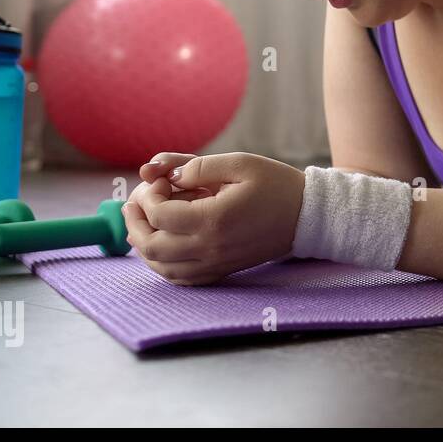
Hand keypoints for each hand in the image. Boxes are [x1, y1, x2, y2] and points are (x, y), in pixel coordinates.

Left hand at [122, 152, 305, 285]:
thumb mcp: (240, 163)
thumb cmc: (277, 186)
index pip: (159, 214)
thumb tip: (166, 176)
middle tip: (135, 202)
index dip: (149, 194)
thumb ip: (198, 166)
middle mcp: (211, 248)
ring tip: (143, 222)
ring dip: (143, 245)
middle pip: (151, 246)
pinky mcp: (221, 271)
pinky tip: (162, 245)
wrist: (308, 217)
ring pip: (161, 267)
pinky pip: (180, 278)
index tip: (161, 179)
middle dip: (135, 222)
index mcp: (214, 220)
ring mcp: (215, 264)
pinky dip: (162, 264)